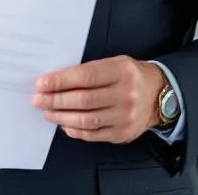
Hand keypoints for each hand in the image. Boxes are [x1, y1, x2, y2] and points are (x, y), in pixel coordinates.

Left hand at [32, 56, 165, 143]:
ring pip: (86, 120)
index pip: (85, 76)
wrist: (159, 94)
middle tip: (38, 100)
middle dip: (55, 100)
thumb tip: (55, 82)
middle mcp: (125, 95)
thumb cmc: (130, 76)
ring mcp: (125, 117)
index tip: (41, 84)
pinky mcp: (123, 134)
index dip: (60, 81)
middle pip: (83, 100)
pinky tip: (64, 124)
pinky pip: (93, 135)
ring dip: (61, 117)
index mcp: (121, 71)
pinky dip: (75, 130)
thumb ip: (88, 71)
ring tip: (47, 112)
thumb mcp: (113, 63)